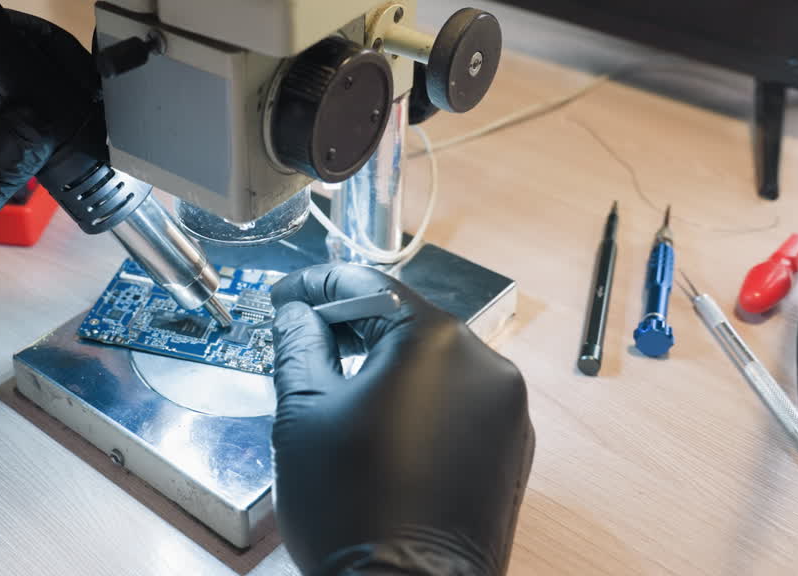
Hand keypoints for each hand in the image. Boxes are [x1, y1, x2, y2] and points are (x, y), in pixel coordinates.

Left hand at [0, 12, 97, 352]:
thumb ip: (2, 159)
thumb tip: (47, 117)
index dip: (36, 48)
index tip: (78, 71)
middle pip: (3, 69)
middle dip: (46, 84)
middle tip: (91, 105)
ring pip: (9, 103)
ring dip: (42, 116)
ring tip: (83, 130)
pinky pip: (4, 133)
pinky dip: (31, 143)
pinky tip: (59, 157)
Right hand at [269, 264, 533, 575]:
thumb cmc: (353, 512)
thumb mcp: (302, 413)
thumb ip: (298, 345)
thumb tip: (296, 314)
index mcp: (434, 343)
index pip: (368, 286)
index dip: (316, 286)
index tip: (286, 295)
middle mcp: (484, 365)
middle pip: (405, 323)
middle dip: (349, 327)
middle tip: (301, 337)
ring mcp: (506, 410)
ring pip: (433, 364)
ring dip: (384, 365)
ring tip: (334, 387)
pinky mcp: (512, 449)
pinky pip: (458, 403)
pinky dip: (418, 402)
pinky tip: (379, 426)